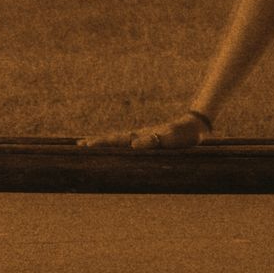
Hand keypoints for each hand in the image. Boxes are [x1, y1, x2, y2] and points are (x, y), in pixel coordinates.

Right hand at [79, 112, 208, 149]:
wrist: (194, 126)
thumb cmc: (183, 135)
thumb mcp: (169, 139)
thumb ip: (152, 141)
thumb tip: (133, 145)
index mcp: (140, 136)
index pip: (116, 140)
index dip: (101, 143)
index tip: (85, 145)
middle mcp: (138, 136)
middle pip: (114, 138)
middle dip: (97, 142)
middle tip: (79, 145)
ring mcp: (143, 136)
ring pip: (119, 139)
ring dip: (105, 142)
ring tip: (89, 143)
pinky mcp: (149, 139)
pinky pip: (128, 142)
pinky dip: (117, 144)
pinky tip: (115, 146)